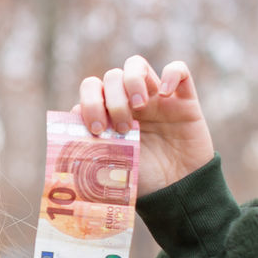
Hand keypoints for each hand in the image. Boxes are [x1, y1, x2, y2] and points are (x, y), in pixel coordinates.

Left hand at [73, 56, 213, 196]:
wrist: (176, 192)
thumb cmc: (141, 181)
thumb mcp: (110, 166)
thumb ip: (92, 146)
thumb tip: (72, 126)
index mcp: (109, 115)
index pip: (91, 90)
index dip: (90, 103)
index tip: (96, 129)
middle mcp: (129, 103)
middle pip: (111, 76)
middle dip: (112, 99)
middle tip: (121, 128)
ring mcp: (156, 98)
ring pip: (137, 64)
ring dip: (132, 81)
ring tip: (139, 108)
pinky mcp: (184, 100)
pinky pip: (179, 69)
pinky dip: (170, 74)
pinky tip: (165, 95)